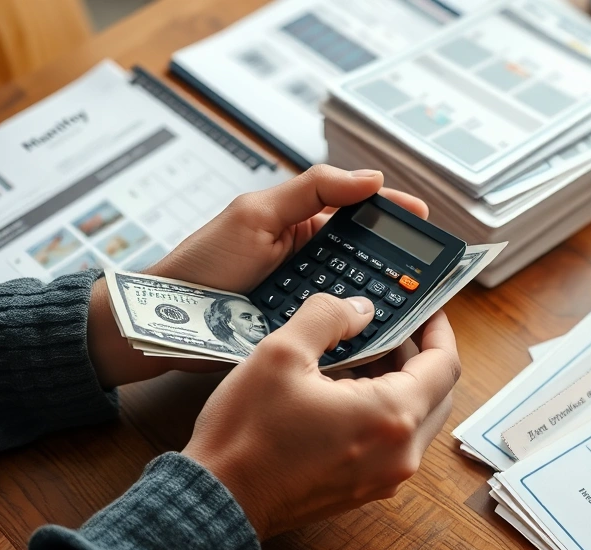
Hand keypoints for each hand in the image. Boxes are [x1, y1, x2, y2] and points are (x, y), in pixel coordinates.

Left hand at [86, 166, 429, 387]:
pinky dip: (359, 329)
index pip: (358, 211)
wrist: (168, 320)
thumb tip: (369, 177)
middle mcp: (310, 261)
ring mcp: (306, 298)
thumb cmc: (202, 263)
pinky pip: (339, 328)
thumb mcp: (256, 214)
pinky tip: (380, 331)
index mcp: (303, 225)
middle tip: (423, 267)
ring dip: (380, 297)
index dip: (391, 209)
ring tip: (409, 300)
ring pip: (357, 294)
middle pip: (366, 256)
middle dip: (394, 260)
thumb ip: (312, 190)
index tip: (420, 215)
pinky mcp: (301, 332)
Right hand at [181, 294, 460, 539]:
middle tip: (395, 328)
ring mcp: (385, 476)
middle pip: (437, 393)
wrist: (218, 501)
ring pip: (417, 419)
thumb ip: (328, 317)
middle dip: (422, 356)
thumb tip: (359, 308)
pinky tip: (349, 390)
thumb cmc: (246, 437)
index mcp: (391, 417)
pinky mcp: (365, 488)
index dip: (439, 330)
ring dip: (402, 384)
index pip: (445, 365)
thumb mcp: (281, 353)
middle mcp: (400, 453)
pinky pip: (395, 442)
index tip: (428, 310)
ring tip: (367, 355)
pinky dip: (385, 412)